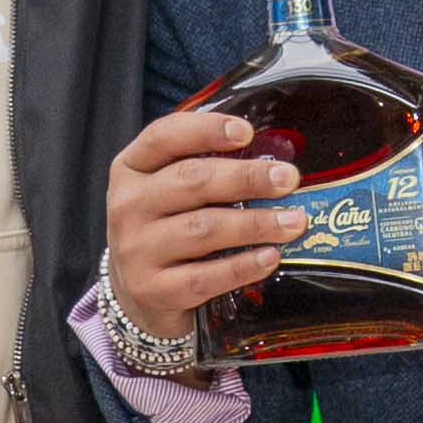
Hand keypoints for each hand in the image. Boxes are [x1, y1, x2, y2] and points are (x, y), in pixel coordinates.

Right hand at [104, 105, 298, 339]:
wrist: (139, 292)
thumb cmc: (166, 228)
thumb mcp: (170, 192)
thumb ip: (206, 170)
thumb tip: (274, 163)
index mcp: (131, 168)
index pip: (164, 137)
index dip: (206, 130)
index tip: (247, 132)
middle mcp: (127, 205)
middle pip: (191, 181)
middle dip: (247, 177)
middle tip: (288, 179)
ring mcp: (136, 250)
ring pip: (202, 229)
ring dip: (255, 223)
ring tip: (294, 222)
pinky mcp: (152, 290)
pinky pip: (204, 277)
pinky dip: (242, 266)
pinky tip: (270, 257)